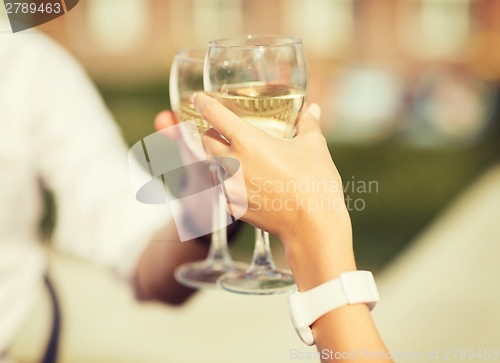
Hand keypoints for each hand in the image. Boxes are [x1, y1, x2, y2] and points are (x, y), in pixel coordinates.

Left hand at [193, 93, 355, 288]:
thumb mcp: (314, 146)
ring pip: (208, 164)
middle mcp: (231, 163)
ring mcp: (229, 187)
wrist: (312, 227)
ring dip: (215, 156)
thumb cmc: (315, 183)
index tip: (199, 98)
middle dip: (210, 132)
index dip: (204, 103)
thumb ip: (308, 123)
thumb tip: (312, 108)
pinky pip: (217, 188)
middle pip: (205, 140)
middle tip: (222, 130)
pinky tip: (239, 180)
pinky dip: (223, 180)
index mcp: (248, 142)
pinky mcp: (231, 206)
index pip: (215, 115)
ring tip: (232, 155)